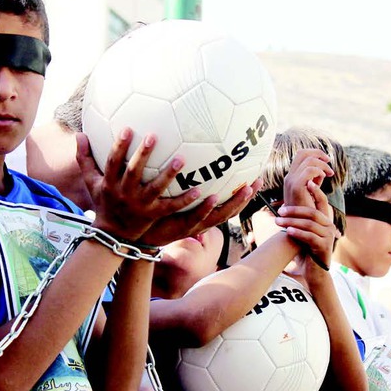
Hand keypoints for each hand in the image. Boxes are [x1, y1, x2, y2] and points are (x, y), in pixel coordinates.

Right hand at [79, 129, 201, 241]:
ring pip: (155, 189)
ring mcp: (140, 206)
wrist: (112, 234)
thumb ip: (85, 158)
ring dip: (168, 175)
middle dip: (142, 155)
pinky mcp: (153, 215)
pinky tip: (198, 190)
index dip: (118, 147)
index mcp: (110, 184)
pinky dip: (184, 200)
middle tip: (153, 136)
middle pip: (133, 173)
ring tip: (181, 160)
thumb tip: (79, 134)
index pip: (113, 163)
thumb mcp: (91, 182)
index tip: (127, 129)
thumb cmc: (103, 202)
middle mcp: (124, 194)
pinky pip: (170, 207)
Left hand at [139, 177, 261, 247]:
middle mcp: (199, 223)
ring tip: (243, 188)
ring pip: (216, 216)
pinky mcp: (177, 227)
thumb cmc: (150, 215)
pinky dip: (204, 208)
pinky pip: (194, 217)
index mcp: (199, 217)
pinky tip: (211, 195)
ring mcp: (190, 226)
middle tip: (256, 183)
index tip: (256, 181)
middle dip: (243, 199)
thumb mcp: (167, 199)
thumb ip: (178, 182)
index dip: (242, 197)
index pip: (227, 207)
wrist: (134, 237)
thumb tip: (184, 153)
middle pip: (228, 212)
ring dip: (231, 202)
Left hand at [276, 182, 335, 272]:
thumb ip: (298, 221)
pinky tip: (288, 232)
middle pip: (312, 212)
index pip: (323, 202)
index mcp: (325, 220)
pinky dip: (298, 233)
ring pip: (309, 224)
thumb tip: (283, 208)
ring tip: (278, 222)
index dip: (316, 191)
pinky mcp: (325, 247)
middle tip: (279, 211)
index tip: (307, 183)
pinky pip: (310, 237)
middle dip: (294, 210)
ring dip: (292, 222)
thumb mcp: (302, 233)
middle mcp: (329, 226)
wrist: (313, 271)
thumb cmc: (305, 251)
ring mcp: (328, 237)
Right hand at [282, 148, 331, 208]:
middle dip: (318, 154)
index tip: (326, 162)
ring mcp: (291, 182)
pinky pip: (309, 171)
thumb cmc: (309, 213)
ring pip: (307, 160)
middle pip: (302, 153)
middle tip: (329, 161)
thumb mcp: (312, 193)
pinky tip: (325, 178)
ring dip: (322, 165)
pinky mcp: (296, 188)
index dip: (314, 154)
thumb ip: (314, 182)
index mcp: (291, 178)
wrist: (302, 228)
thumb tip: (321, 173)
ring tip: (329, 174)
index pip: (300, 156)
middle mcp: (289, 178)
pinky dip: (319, 171)